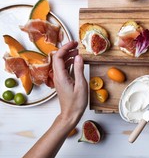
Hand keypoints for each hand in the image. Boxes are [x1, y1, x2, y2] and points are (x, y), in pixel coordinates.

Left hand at [21, 41, 87, 157]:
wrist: (70, 114)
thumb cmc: (76, 102)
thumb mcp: (81, 85)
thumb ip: (79, 69)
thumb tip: (79, 56)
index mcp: (60, 76)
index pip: (58, 57)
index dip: (65, 47)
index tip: (74, 43)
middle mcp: (57, 76)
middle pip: (58, 58)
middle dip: (66, 49)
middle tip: (77, 45)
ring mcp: (59, 79)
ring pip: (60, 62)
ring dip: (68, 55)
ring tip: (78, 52)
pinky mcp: (63, 81)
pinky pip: (64, 68)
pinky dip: (69, 62)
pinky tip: (77, 62)